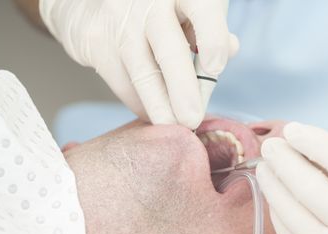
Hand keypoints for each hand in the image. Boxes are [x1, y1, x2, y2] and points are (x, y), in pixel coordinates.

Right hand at [40, 0, 237, 128]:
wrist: (98, 5)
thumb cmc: (159, 12)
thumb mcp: (190, 10)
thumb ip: (210, 30)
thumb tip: (230, 50)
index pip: (202, 9)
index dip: (212, 38)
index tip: (216, 68)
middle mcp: (149, 1)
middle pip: (169, 48)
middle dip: (182, 89)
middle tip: (192, 119)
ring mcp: (120, 20)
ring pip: (142, 72)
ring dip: (159, 107)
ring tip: (173, 127)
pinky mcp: (97, 41)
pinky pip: (123, 83)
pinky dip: (141, 104)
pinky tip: (154, 112)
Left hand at [256, 122, 327, 233]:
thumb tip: (302, 150)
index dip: (315, 143)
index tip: (293, 130)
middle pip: (312, 190)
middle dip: (285, 162)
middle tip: (270, 146)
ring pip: (293, 216)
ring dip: (273, 187)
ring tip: (264, 169)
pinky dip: (277, 215)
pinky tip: (272, 198)